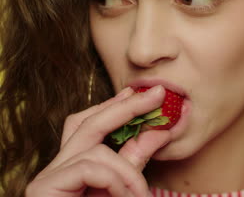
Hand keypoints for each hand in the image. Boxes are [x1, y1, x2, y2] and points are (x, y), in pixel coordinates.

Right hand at [25, 86, 169, 196]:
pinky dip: (115, 179)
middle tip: (155, 95)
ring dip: (127, 169)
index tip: (144, 93)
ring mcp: (48, 177)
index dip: (116, 105)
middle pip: (85, 122)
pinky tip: (126, 196)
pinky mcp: (44, 188)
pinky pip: (90, 168)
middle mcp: (58, 166)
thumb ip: (136, 159)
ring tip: (140, 194)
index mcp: (75, 164)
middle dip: (123, 106)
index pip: (90, 124)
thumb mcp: (125, 187)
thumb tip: (161, 131)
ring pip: (95, 148)